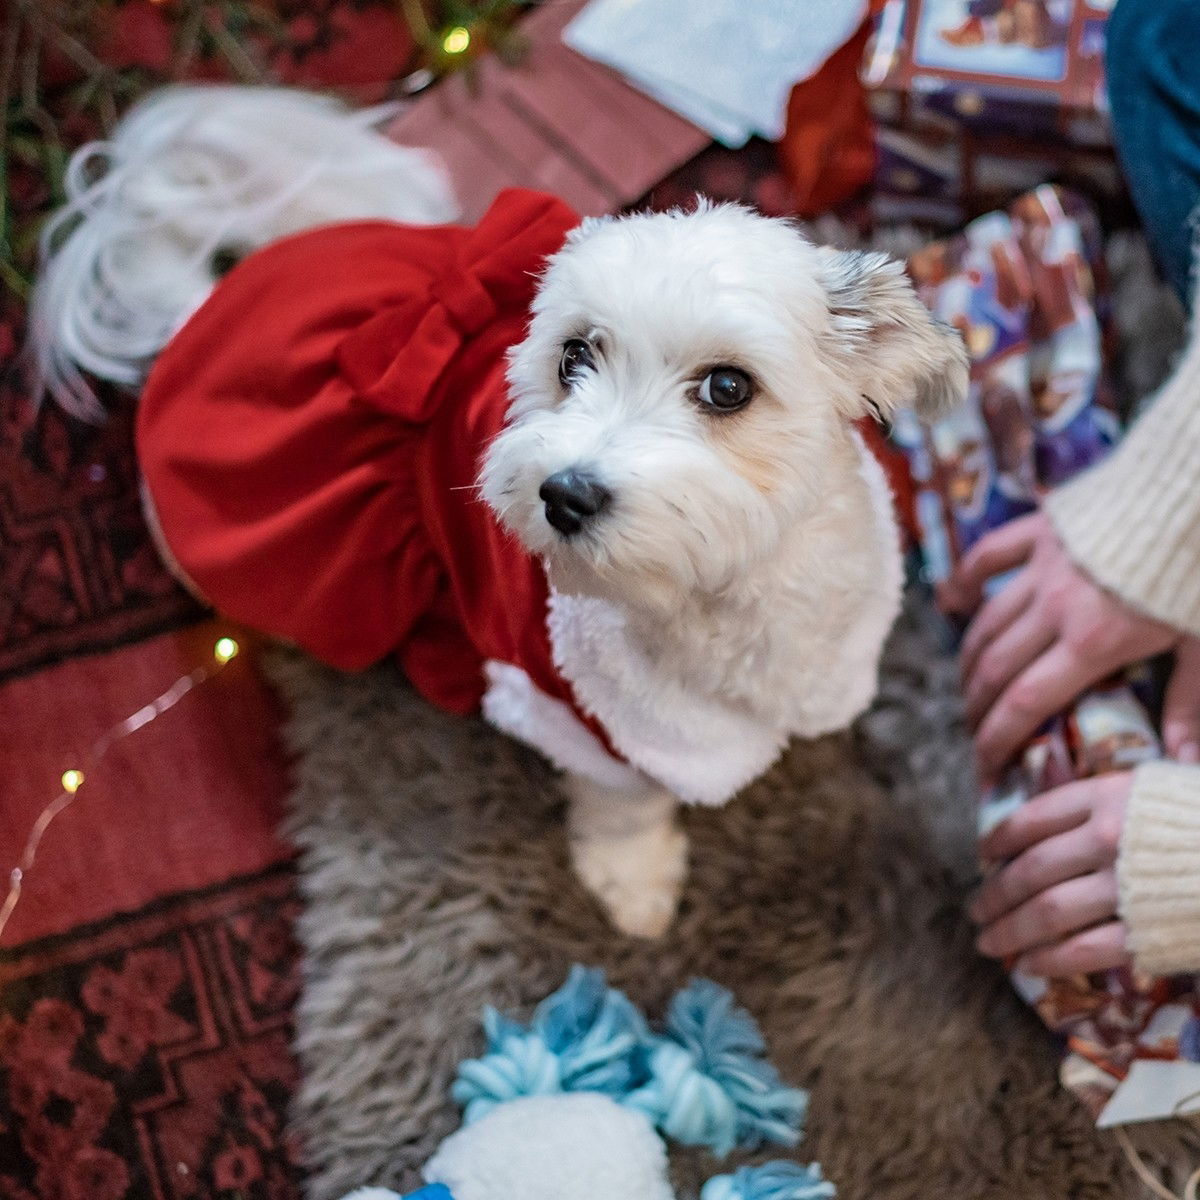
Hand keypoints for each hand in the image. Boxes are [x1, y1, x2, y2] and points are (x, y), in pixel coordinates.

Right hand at [941, 511, 1182, 777]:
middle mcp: (1055, 608)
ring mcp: (1041, 569)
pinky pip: (987, 558)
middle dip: (978, 711)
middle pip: (996, 670)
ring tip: (968, 690)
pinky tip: (951, 603)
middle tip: (976, 736)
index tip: (985, 769)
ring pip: (986, 624)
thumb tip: (1182, 762)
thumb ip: (1189, 700)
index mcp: (1094, 641)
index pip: (1027, 703)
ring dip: (971, 663)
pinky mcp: (1040, 533)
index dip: (997, 740)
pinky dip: (964, 582)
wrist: (1196, 488)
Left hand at [971, 773, 1131, 977]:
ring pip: (1045, 910)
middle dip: (994, 894)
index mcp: (1106, 797)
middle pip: (1028, 869)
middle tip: (974, 910)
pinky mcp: (1146, 931)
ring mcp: (1124, 885)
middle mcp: (1106, 837)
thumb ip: (1111, 801)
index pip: (1032, 818)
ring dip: (1009, 930)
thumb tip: (1066, 817)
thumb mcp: (1159, 790)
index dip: (999, 839)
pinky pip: (1081, 949)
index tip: (983, 855)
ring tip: (988, 942)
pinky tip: (1029, 965)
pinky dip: (1048, 959)